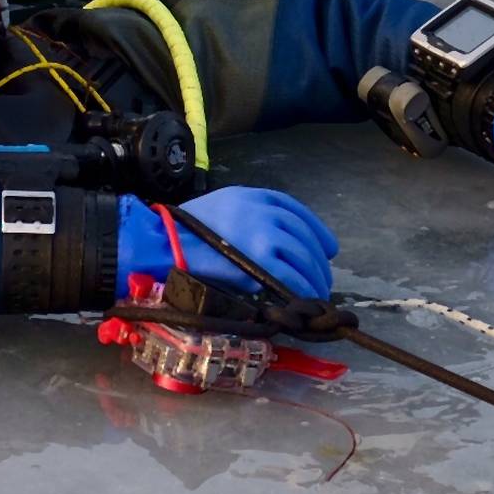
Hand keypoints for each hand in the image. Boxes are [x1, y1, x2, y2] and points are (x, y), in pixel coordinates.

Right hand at [117, 189, 338, 299]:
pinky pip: (291, 276)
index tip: (328, 247)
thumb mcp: (219, 210)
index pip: (296, 210)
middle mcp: (263, 209)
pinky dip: (302, 288)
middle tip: (323, 276)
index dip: (317, 230)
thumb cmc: (183, 232)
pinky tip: (305, 297)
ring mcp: (263, 232)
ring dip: (315, 276)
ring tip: (317, 291)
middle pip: (303, 234)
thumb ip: (247, 221)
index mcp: (252, 195)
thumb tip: (271, 248)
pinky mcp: (260, 258)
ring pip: (303, 256)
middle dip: (318, 259)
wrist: (165, 242)